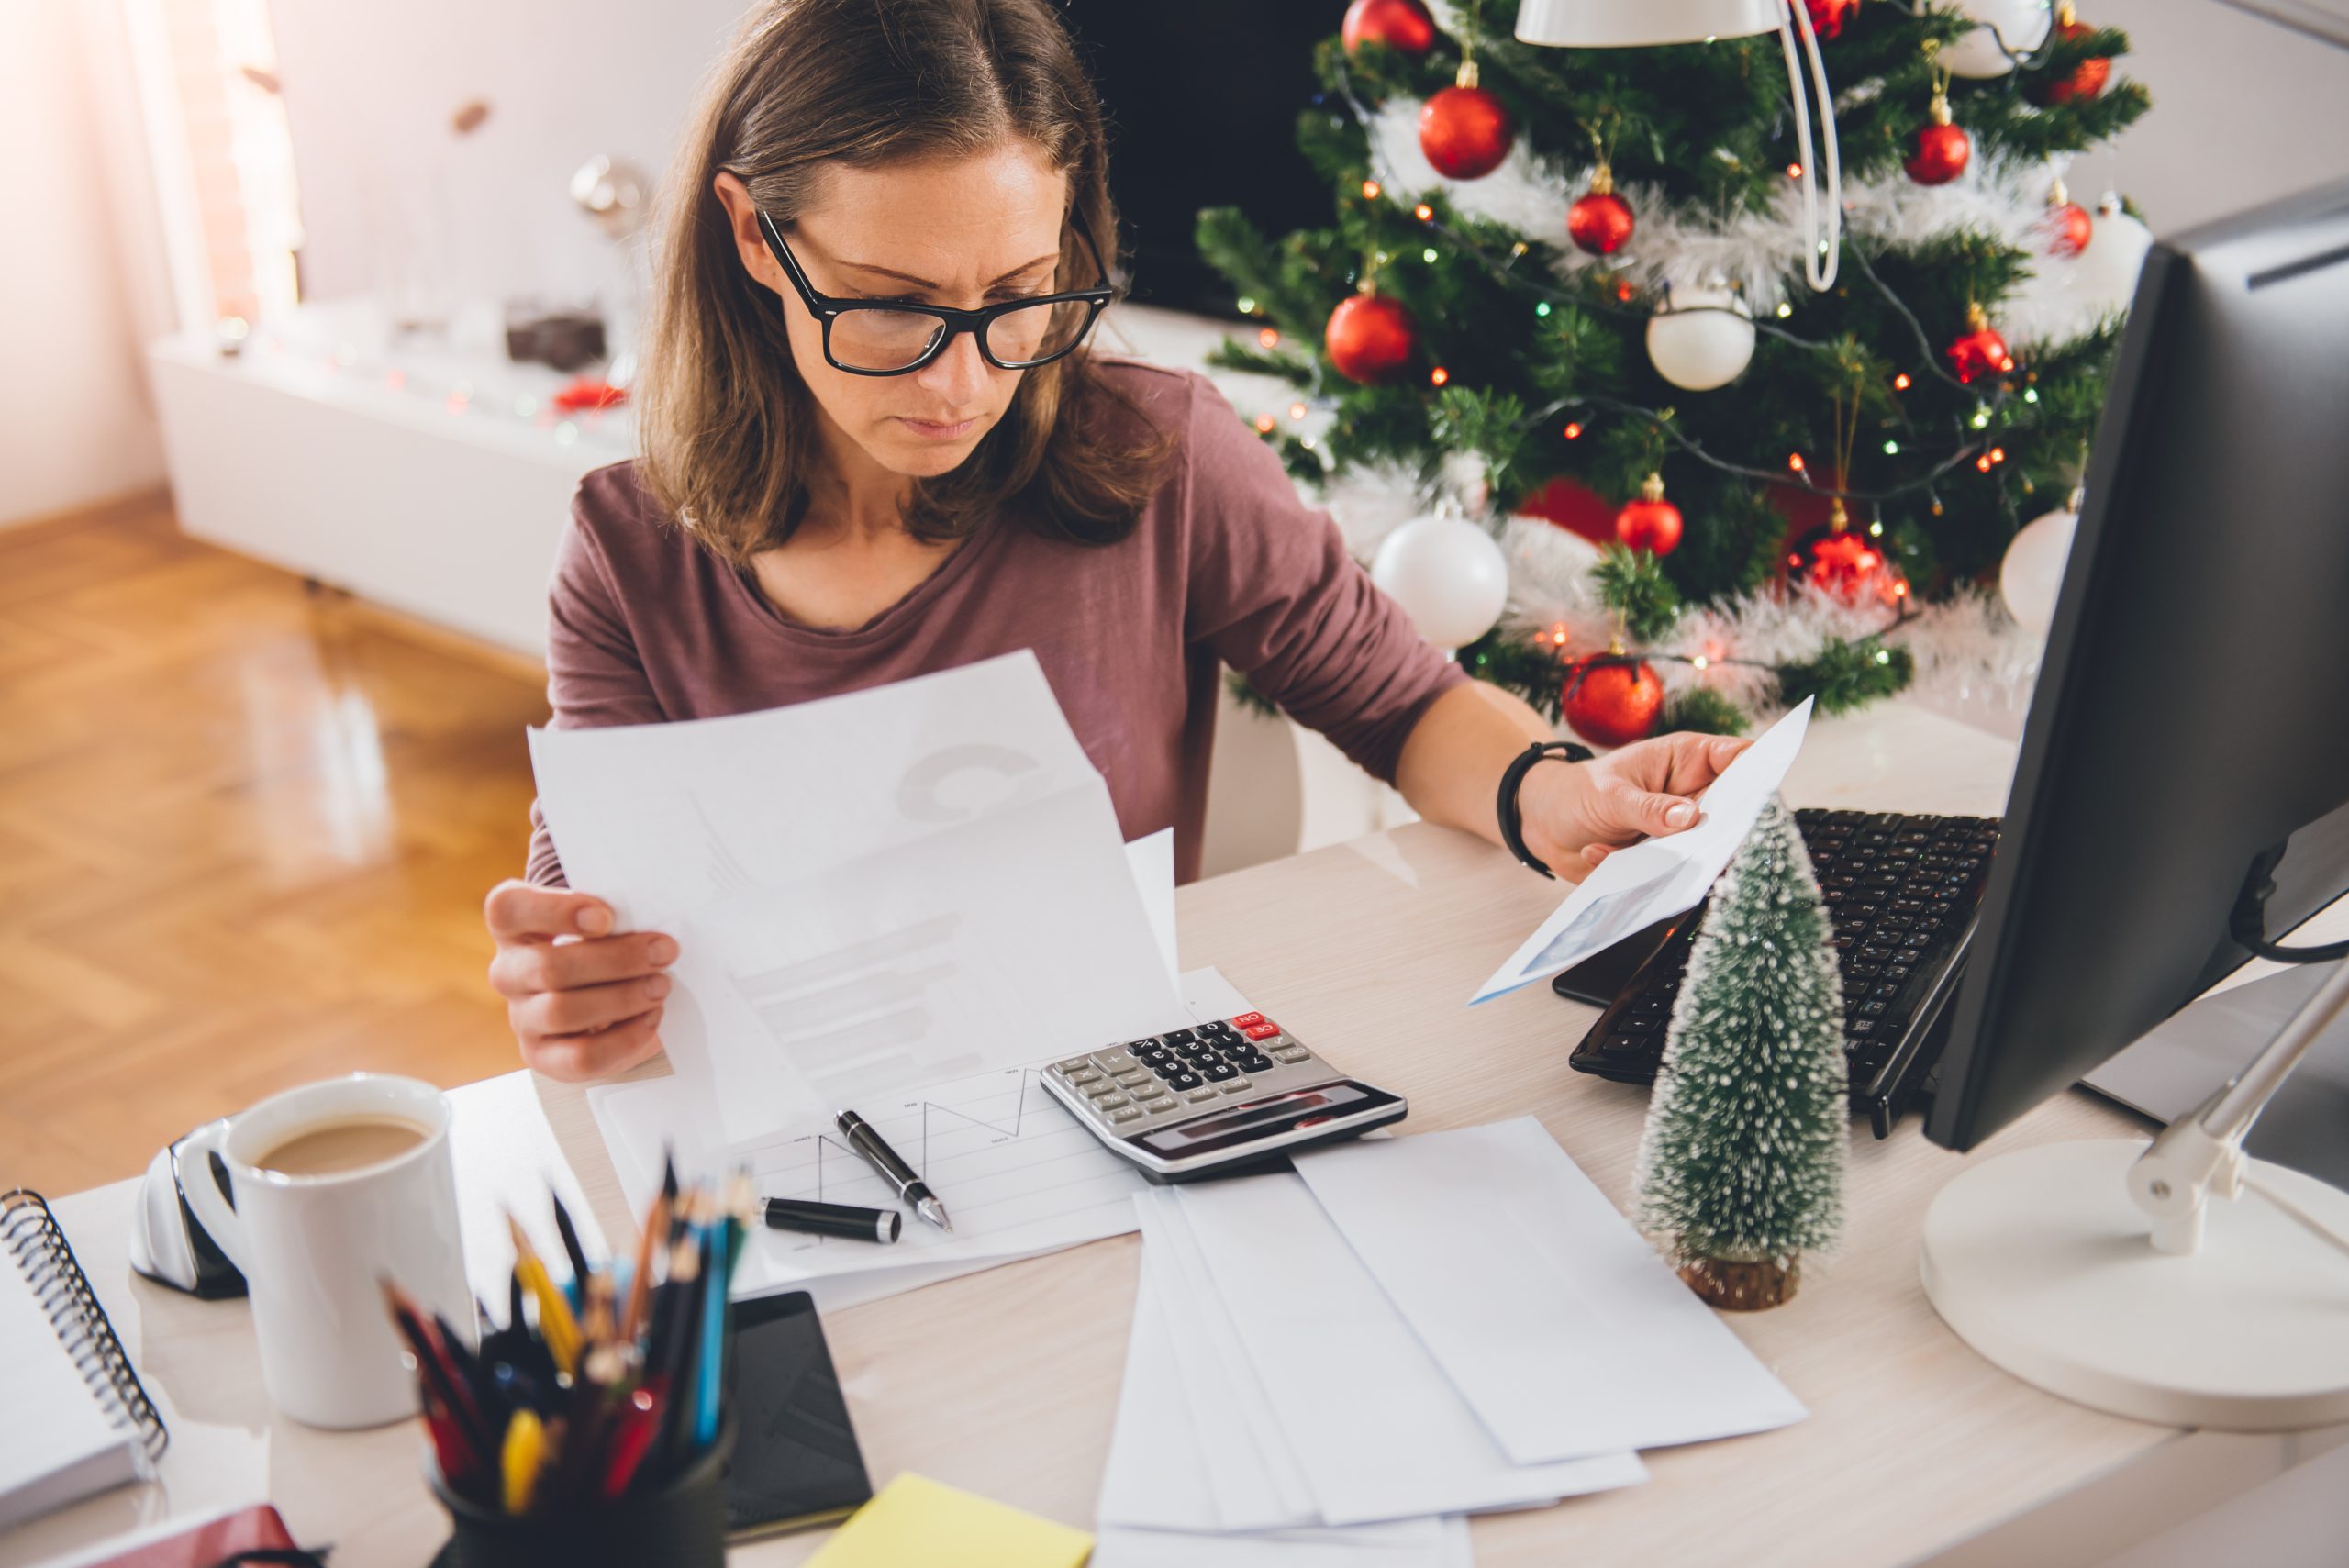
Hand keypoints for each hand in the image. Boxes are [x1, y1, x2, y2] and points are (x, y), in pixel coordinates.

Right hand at [484, 880, 676, 1080]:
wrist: (602, 1004)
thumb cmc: (602, 948)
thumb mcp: (603, 923)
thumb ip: (615, 918)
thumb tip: (653, 935)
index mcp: (513, 926)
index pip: (507, 909)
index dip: (554, 911)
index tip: (606, 917)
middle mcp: (508, 973)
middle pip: (547, 967)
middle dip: (616, 959)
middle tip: (663, 952)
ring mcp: (522, 1018)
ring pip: (562, 1012)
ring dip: (622, 998)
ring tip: (660, 987)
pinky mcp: (544, 1057)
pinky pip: (582, 1056)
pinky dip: (624, 1038)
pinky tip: (651, 1018)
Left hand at [1516, 732, 1750, 880]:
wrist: (1543, 824)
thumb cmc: (1578, 793)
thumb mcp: (1610, 795)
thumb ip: (1649, 808)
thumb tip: (1691, 817)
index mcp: (1687, 760)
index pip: (1739, 757)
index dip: (1758, 773)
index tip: (1762, 799)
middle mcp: (1693, 795)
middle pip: (1735, 810)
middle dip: (1727, 829)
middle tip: (1708, 845)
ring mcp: (1683, 830)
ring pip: (1711, 849)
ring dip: (1685, 860)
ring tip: (1649, 856)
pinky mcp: (1668, 861)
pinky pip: (1677, 874)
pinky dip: (1647, 874)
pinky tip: (1602, 853)